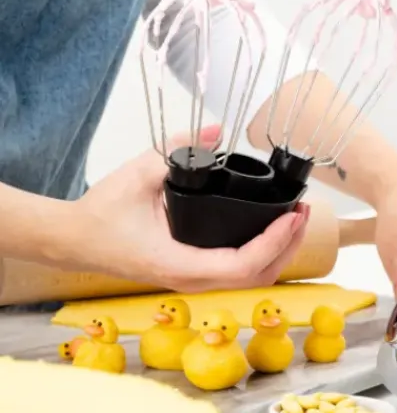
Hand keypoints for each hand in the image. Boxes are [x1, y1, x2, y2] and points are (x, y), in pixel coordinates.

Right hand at [67, 126, 308, 291]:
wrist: (75, 240)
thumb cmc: (101, 213)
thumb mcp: (137, 174)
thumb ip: (178, 150)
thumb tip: (215, 131)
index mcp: (180, 264)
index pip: (242, 265)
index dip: (274, 242)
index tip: (293, 216)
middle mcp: (192, 280)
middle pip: (258, 277)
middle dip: (288, 246)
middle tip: (304, 211)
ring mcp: (194, 281)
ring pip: (252, 279)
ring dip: (280, 252)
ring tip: (295, 219)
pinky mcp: (195, 274)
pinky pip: (239, 274)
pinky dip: (263, 255)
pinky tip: (273, 232)